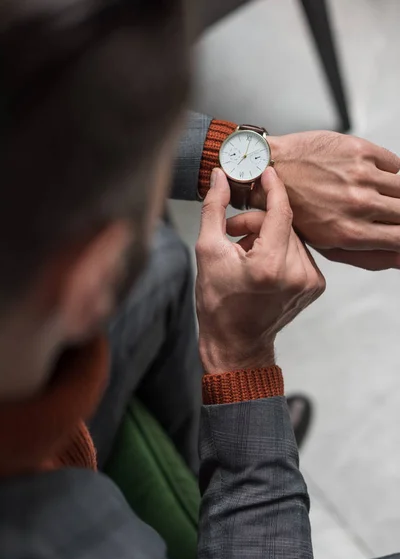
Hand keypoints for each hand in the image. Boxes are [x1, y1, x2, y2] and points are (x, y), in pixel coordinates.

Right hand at [196, 167, 325, 373]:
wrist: (236, 343)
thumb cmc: (218, 303)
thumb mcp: (208, 252)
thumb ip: (214, 210)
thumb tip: (219, 178)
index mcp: (270, 266)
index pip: (281, 210)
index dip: (273, 187)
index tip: (265, 171)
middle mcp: (297, 273)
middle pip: (283, 223)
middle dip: (257, 219)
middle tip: (232, 228)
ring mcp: (310, 281)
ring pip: (292, 236)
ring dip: (268, 234)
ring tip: (243, 250)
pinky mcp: (315, 286)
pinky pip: (299, 252)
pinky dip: (280, 250)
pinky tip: (260, 263)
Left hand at [250, 131, 399, 269]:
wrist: (272, 169)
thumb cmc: (297, 209)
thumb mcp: (326, 244)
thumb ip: (367, 256)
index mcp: (350, 233)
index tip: (397, 229)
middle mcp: (359, 205)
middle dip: (399, 214)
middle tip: (387, 212)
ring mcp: (362, 176)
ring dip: (395, 193)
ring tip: (377, 194)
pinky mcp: (361, 151)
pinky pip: (396, 165)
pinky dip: (389, 172)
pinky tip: (371, 176)